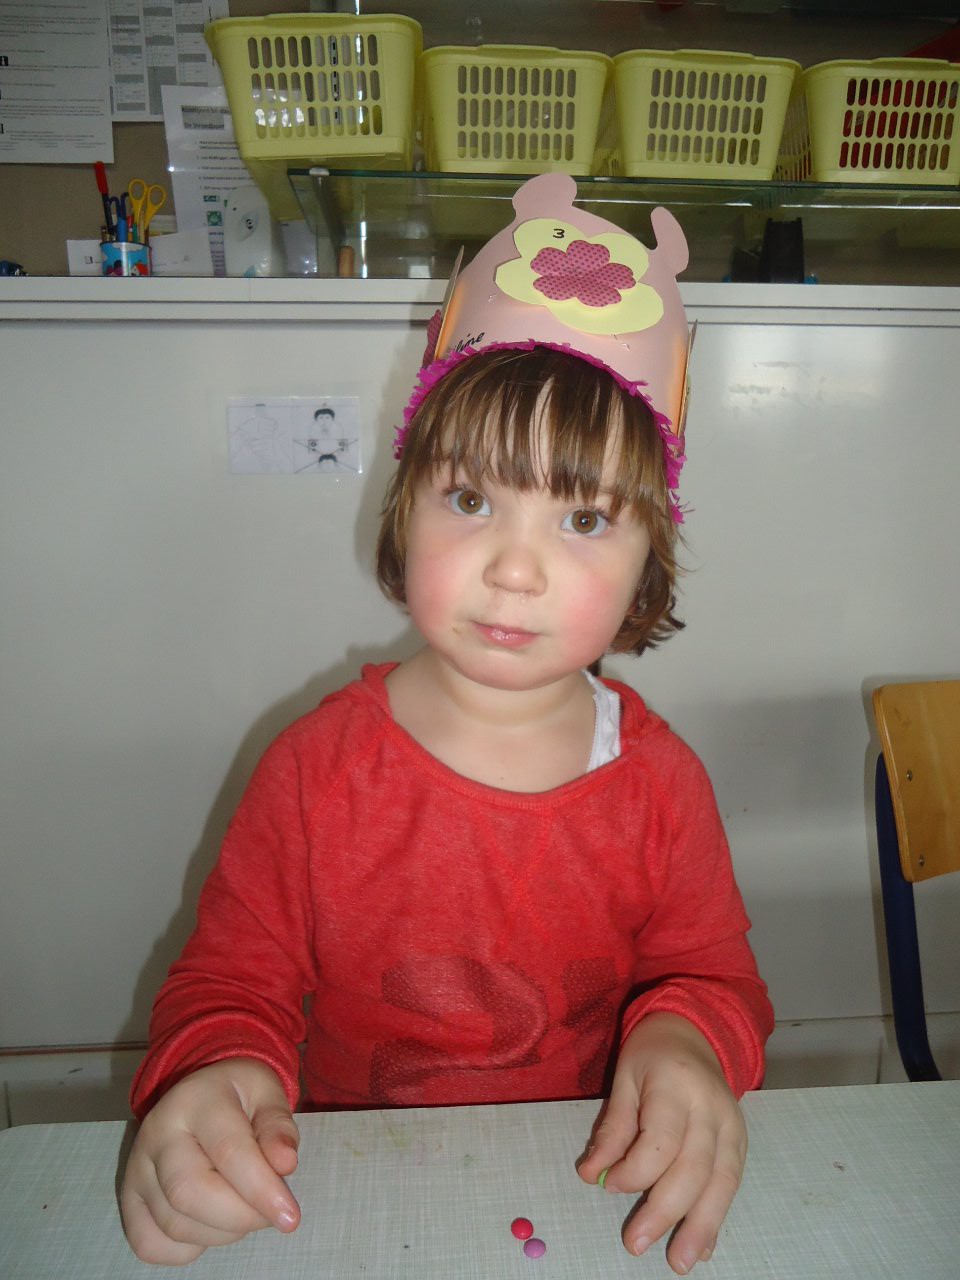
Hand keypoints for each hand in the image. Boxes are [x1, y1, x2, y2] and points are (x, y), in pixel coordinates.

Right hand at [120, 1057, 300, 1264]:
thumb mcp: (267, 1094)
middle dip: (239, 1216)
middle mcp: (156, 1133)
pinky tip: (211, 1223)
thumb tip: (285, 1164)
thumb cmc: (239, 1096)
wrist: (201, 1094)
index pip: (228, 1151)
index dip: (261, 1189)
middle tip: (270, 1215)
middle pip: (189, 1192)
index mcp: (196, 1099)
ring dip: (221, 1233)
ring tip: (245, 1210)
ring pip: (174, 1224)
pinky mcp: (129, 1201)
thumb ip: (278, 1127)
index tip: (290, 1216)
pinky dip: (187, 1250)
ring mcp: (136, 1169)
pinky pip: (151, 1245)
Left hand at [577, 1013, 745, 1274]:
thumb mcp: (624, 1078)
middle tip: (636, 1244)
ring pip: (721, 1182)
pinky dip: (717, 1216)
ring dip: (701, 1226)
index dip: (636, 1170)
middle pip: (694, 1167)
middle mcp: (712, 1108)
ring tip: (680, 1262)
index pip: (662, 1140)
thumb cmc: (651, 1055)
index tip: (609, 1186)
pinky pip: (732, 1183)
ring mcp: (733, 1126)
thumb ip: (613, 1127)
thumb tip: (592, 1175)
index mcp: (678, 1085)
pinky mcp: (741, 1142)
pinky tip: (705, 1246)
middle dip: (666, 1211)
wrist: (694, 1032)